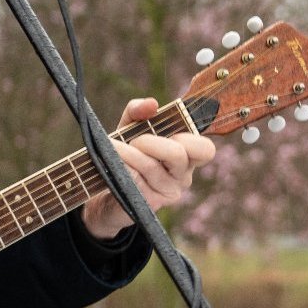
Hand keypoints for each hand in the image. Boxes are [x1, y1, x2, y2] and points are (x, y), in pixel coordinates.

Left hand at [79, 98, 217, 239]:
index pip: (205, 150)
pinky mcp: (149, 204)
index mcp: (187, 156)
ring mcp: (168, 192)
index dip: (189, 139)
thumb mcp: (130, 128)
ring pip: (151, 166)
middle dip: (153, 142)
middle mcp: (183, 175)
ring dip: (128, 152)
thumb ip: (139, 111)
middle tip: (135, 139)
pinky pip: (136, 181)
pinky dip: (122, 168)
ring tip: (112, 146)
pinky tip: (112, 164)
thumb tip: (152, 104)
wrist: (103, 188)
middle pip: (178, 154)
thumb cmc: (123, 155)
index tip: (167, 131)